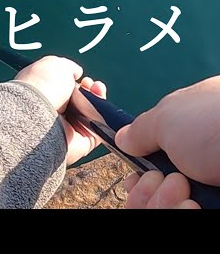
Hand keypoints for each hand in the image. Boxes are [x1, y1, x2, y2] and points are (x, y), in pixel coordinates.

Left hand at [14, 56, 106, 165]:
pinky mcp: (81, 144)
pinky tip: (99, 102)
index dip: (77, 83)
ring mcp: (67, 130)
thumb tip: (76, 72)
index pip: (65, 92)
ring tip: (95, 89)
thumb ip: (68, 67)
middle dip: (90, 90)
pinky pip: (99, 130)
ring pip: (92, 114)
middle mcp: (53, 114)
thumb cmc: (42, 85)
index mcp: (42, 96)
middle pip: (81, 103)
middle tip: (90, 84)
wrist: (37, 112)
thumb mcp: (54, 65)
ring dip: (98, 99)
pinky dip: (104, 115)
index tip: (82, 77)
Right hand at [115, 75, 219, 207]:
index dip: (139, 172)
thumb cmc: (215, 124)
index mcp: (187, 129)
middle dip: (150, 191)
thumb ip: (141, 129)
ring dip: (163, 203)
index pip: (152, 156)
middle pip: (157, 187)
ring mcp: (211, 183)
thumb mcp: (168, 117)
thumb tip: (122, 137)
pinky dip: (180, 212)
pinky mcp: (217, 203)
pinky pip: (186, 213)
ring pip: (170, 205)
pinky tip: (192, 207)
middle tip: (167, 182)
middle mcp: (198, 158)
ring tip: (185, 194)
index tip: (135, 179)